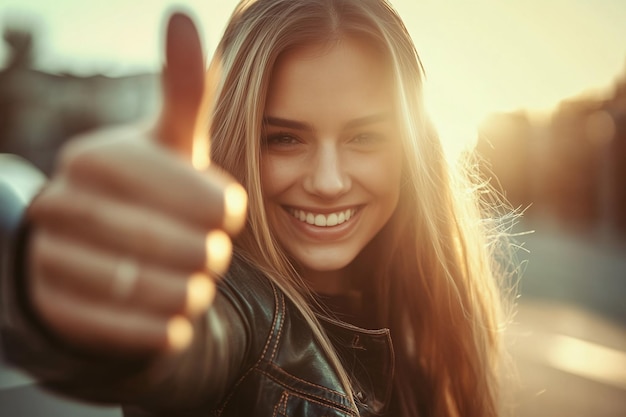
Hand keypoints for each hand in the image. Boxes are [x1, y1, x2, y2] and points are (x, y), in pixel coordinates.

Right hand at [26, 13, 245, 354]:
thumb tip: (182, 13)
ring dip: (192, 291)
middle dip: (210, 255)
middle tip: (208, 252)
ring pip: (165, 294)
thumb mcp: (169, 141)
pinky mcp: (58, 312)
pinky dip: (170, 325)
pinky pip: (142, 332)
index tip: (224, 215)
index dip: (225, 212)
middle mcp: (64, 205)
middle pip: (185, 248)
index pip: (201, 198)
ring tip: (188, 277)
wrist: (93, 247)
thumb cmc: (148, 190)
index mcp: (98, 157)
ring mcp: (53, 262)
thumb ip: (182, 86)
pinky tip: (170, 308)